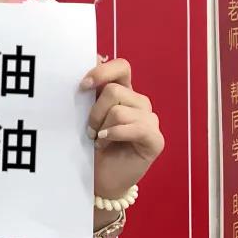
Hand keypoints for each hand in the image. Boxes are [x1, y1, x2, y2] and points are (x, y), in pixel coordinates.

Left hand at [82, 58, 164, 199]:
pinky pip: (134, 128)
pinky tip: (105, 142)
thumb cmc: (90, 146)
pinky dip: (114, 135)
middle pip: (114, 90)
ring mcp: (150, 120)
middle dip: (94, 111)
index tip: (82, 86)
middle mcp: (139, 102)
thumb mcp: (84, 115)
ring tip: (98, 140)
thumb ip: (90, 91)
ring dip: (102, 127)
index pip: (121, 66)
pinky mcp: (155, 139)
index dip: (102, 71)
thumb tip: (93, 58)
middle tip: (89, 129)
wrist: (99, 179)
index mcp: (123, 91)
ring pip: (119, 111)